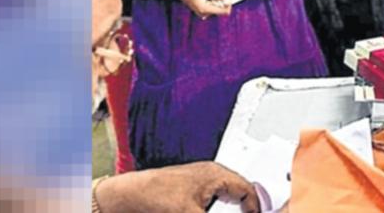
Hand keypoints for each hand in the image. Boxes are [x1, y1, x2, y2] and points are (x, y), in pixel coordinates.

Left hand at [93, 161, 260, 212]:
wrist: (127, 197)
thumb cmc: (156, 195)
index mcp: (216, 174)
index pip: (247, 190)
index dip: (255, 208)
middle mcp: (210, 175)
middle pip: (238, 192)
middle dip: (245, 206)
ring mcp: (199, 181)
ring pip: (226, 195)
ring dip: (231, 206)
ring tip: (236, 210)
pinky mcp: (188, 191)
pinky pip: (211, 198)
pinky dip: (215, 208)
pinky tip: (212, 211)